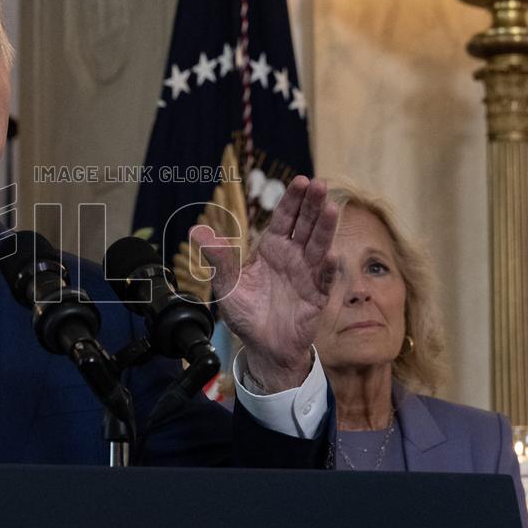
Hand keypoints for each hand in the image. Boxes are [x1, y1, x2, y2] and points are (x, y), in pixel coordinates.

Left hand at [192, 176, 337, 390]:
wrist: (262, 346)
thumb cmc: (246, 314)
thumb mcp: (226, 285)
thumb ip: (218, 259)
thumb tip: (196, 231)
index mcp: (271, 248)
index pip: (284, 218)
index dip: (293, 200)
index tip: (300, 181)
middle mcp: (292, 256)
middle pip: (305, 225)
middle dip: (312, 205)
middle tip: (319, 184)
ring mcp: (307, 274)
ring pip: (319, 246)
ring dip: (325, 228)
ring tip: (331, 208)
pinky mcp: (316, 296)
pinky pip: (324, 280)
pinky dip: (329, 269)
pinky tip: (331, 256)